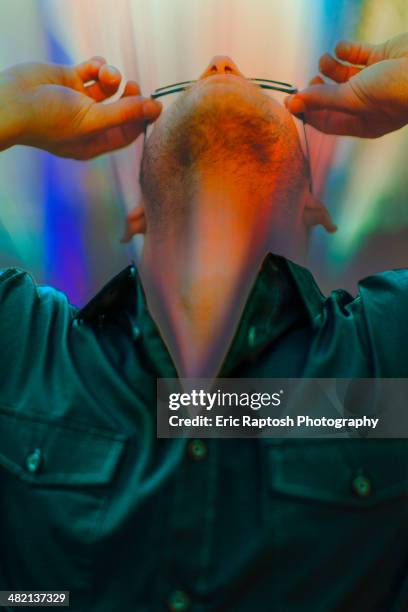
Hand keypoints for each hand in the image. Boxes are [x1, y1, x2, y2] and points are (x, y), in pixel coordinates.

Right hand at [0, 57, 161, 158]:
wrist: (10, 101)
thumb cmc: (48, 120)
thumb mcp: (91, 120)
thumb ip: (125, 113)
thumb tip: (156, 109)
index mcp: (94, 142)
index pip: (128, 132)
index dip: (141, 118)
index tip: (152, 104)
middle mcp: (88, 123)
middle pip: (122, 109)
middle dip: (130, 95)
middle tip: (132, 85)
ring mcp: (79, 102)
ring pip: (109, 87)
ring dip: (112, 76)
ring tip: (104, 73)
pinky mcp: (69, 81)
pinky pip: (93, 71)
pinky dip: (97, 65)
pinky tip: (94, 65)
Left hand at [285, 32, 407, 137]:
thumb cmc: (396, 90)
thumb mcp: (355, 99)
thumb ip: (323, 100)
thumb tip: (294, 103)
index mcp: (363, 124)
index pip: (327, 122)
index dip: (307, 112)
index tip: (289, 101)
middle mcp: (368, 105)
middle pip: (332, 99)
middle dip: (317, 91)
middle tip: (307, 82)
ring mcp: (375, 80)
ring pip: (342, 75)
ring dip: (328, 67)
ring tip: (324, 61)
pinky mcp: (381, 57)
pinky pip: (357, 54)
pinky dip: (346, 50)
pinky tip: (341, 48)